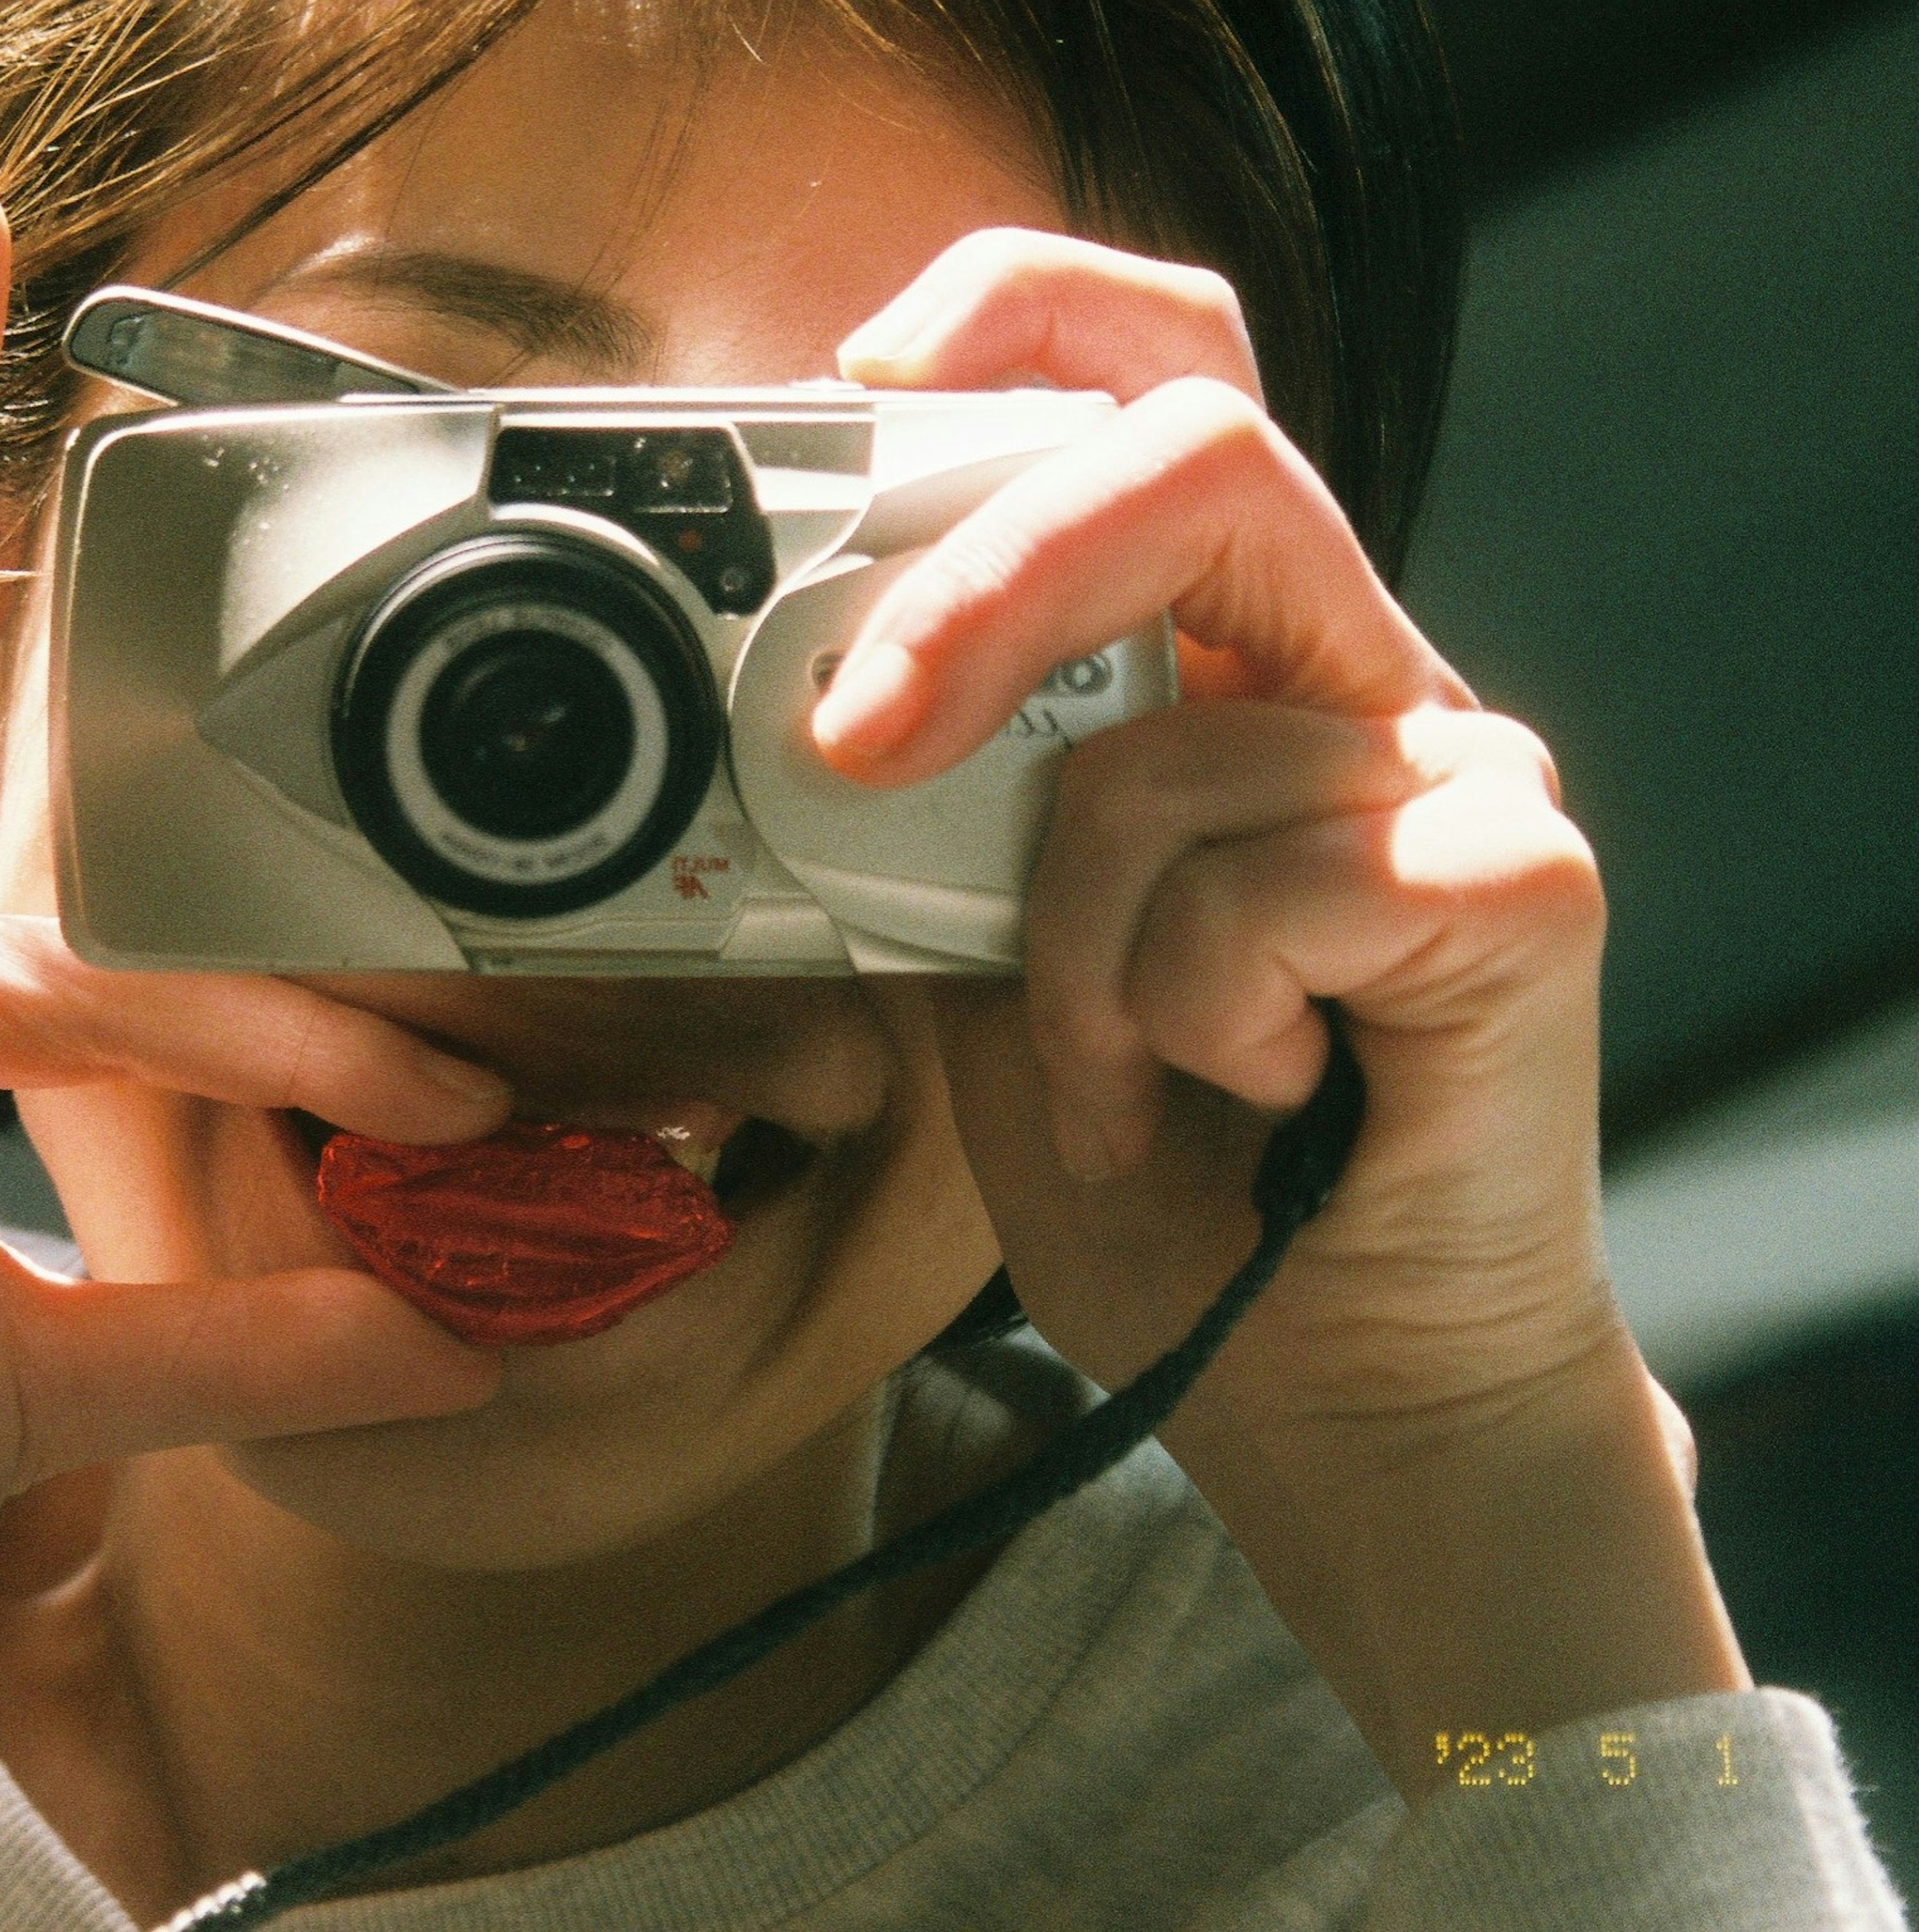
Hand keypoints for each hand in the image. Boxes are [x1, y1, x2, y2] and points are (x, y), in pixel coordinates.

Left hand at [820, 229, 1744, 1794]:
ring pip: (1166, 758)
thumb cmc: (1162, 1177)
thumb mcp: (967, 973)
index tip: (847, 386)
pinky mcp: (1520, 880)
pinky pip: (1271, 887)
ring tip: (1120, 1086)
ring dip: (1068, 968)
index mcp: (1213, 660)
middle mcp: (1340, 677)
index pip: (1153, 382)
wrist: (1320, 1389)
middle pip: (1192, 450)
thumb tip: (785, 713)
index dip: (1015, 321)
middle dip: (991, 579)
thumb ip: (914, 825)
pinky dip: (1188, 1022)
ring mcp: (1447, 770)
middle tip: (864, 738)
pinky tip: (1251, 1096)